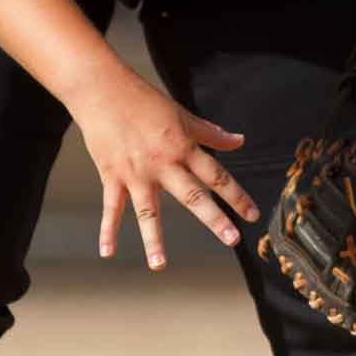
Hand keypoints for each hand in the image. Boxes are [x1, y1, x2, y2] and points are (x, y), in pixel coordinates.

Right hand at [68, 69, 261, 270]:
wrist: (103, 90)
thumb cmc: (144, 100)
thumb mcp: (182, 114)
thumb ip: (210, 133)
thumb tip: (239, 141)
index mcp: (182, 146)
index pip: (216, 175)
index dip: (236, 195)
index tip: (251, 215)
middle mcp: (162, 163)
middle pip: (192, 194)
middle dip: (214, 218)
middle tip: (231, 239)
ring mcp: (136, 172)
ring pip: (148, 211)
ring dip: (154, 239)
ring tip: (159, 265)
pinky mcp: (112, 176)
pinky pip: (111, 208)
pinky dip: (108, 230)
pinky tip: (108, 252)